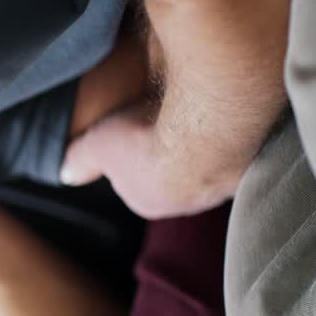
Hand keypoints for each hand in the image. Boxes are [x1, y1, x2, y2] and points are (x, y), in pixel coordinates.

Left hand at [60, 103, 242, 218]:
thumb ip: (80, 160)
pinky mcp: (251, 162)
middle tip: (163, 120)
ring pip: (207, 163)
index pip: (136, 182)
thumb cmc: (147, 139)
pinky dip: (228, 132)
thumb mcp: (97, 146)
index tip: (133, 131)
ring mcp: (223, 185)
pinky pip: (235, 147)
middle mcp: (189, 202)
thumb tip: (64, 174)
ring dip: (201, 142)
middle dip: (168, 151)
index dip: (132, 154)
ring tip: (193, 112)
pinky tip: (221, 113)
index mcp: (149, 203)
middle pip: (173, 173)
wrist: (206, 129)